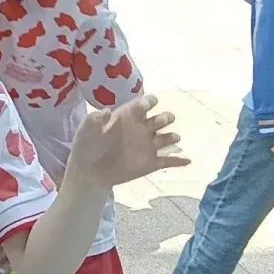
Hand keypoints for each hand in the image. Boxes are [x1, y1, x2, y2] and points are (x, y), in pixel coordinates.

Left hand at [68, 95, 188, 186]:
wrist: (89, 171)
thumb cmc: (86, 146)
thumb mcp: (86, 131)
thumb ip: (95, 120)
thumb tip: (106, 111)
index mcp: (128, 116)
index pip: (144, 104)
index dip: (148, 102)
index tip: (147, 105)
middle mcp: (142, 128)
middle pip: (162, 118)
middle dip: (164, 118)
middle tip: (158, 122)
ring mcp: (148, 145)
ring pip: (168, 138)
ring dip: (172, 137)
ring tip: (171, 138)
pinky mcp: (151, 163)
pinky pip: (169, 161)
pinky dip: (179, 161)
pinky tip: (187, 160)